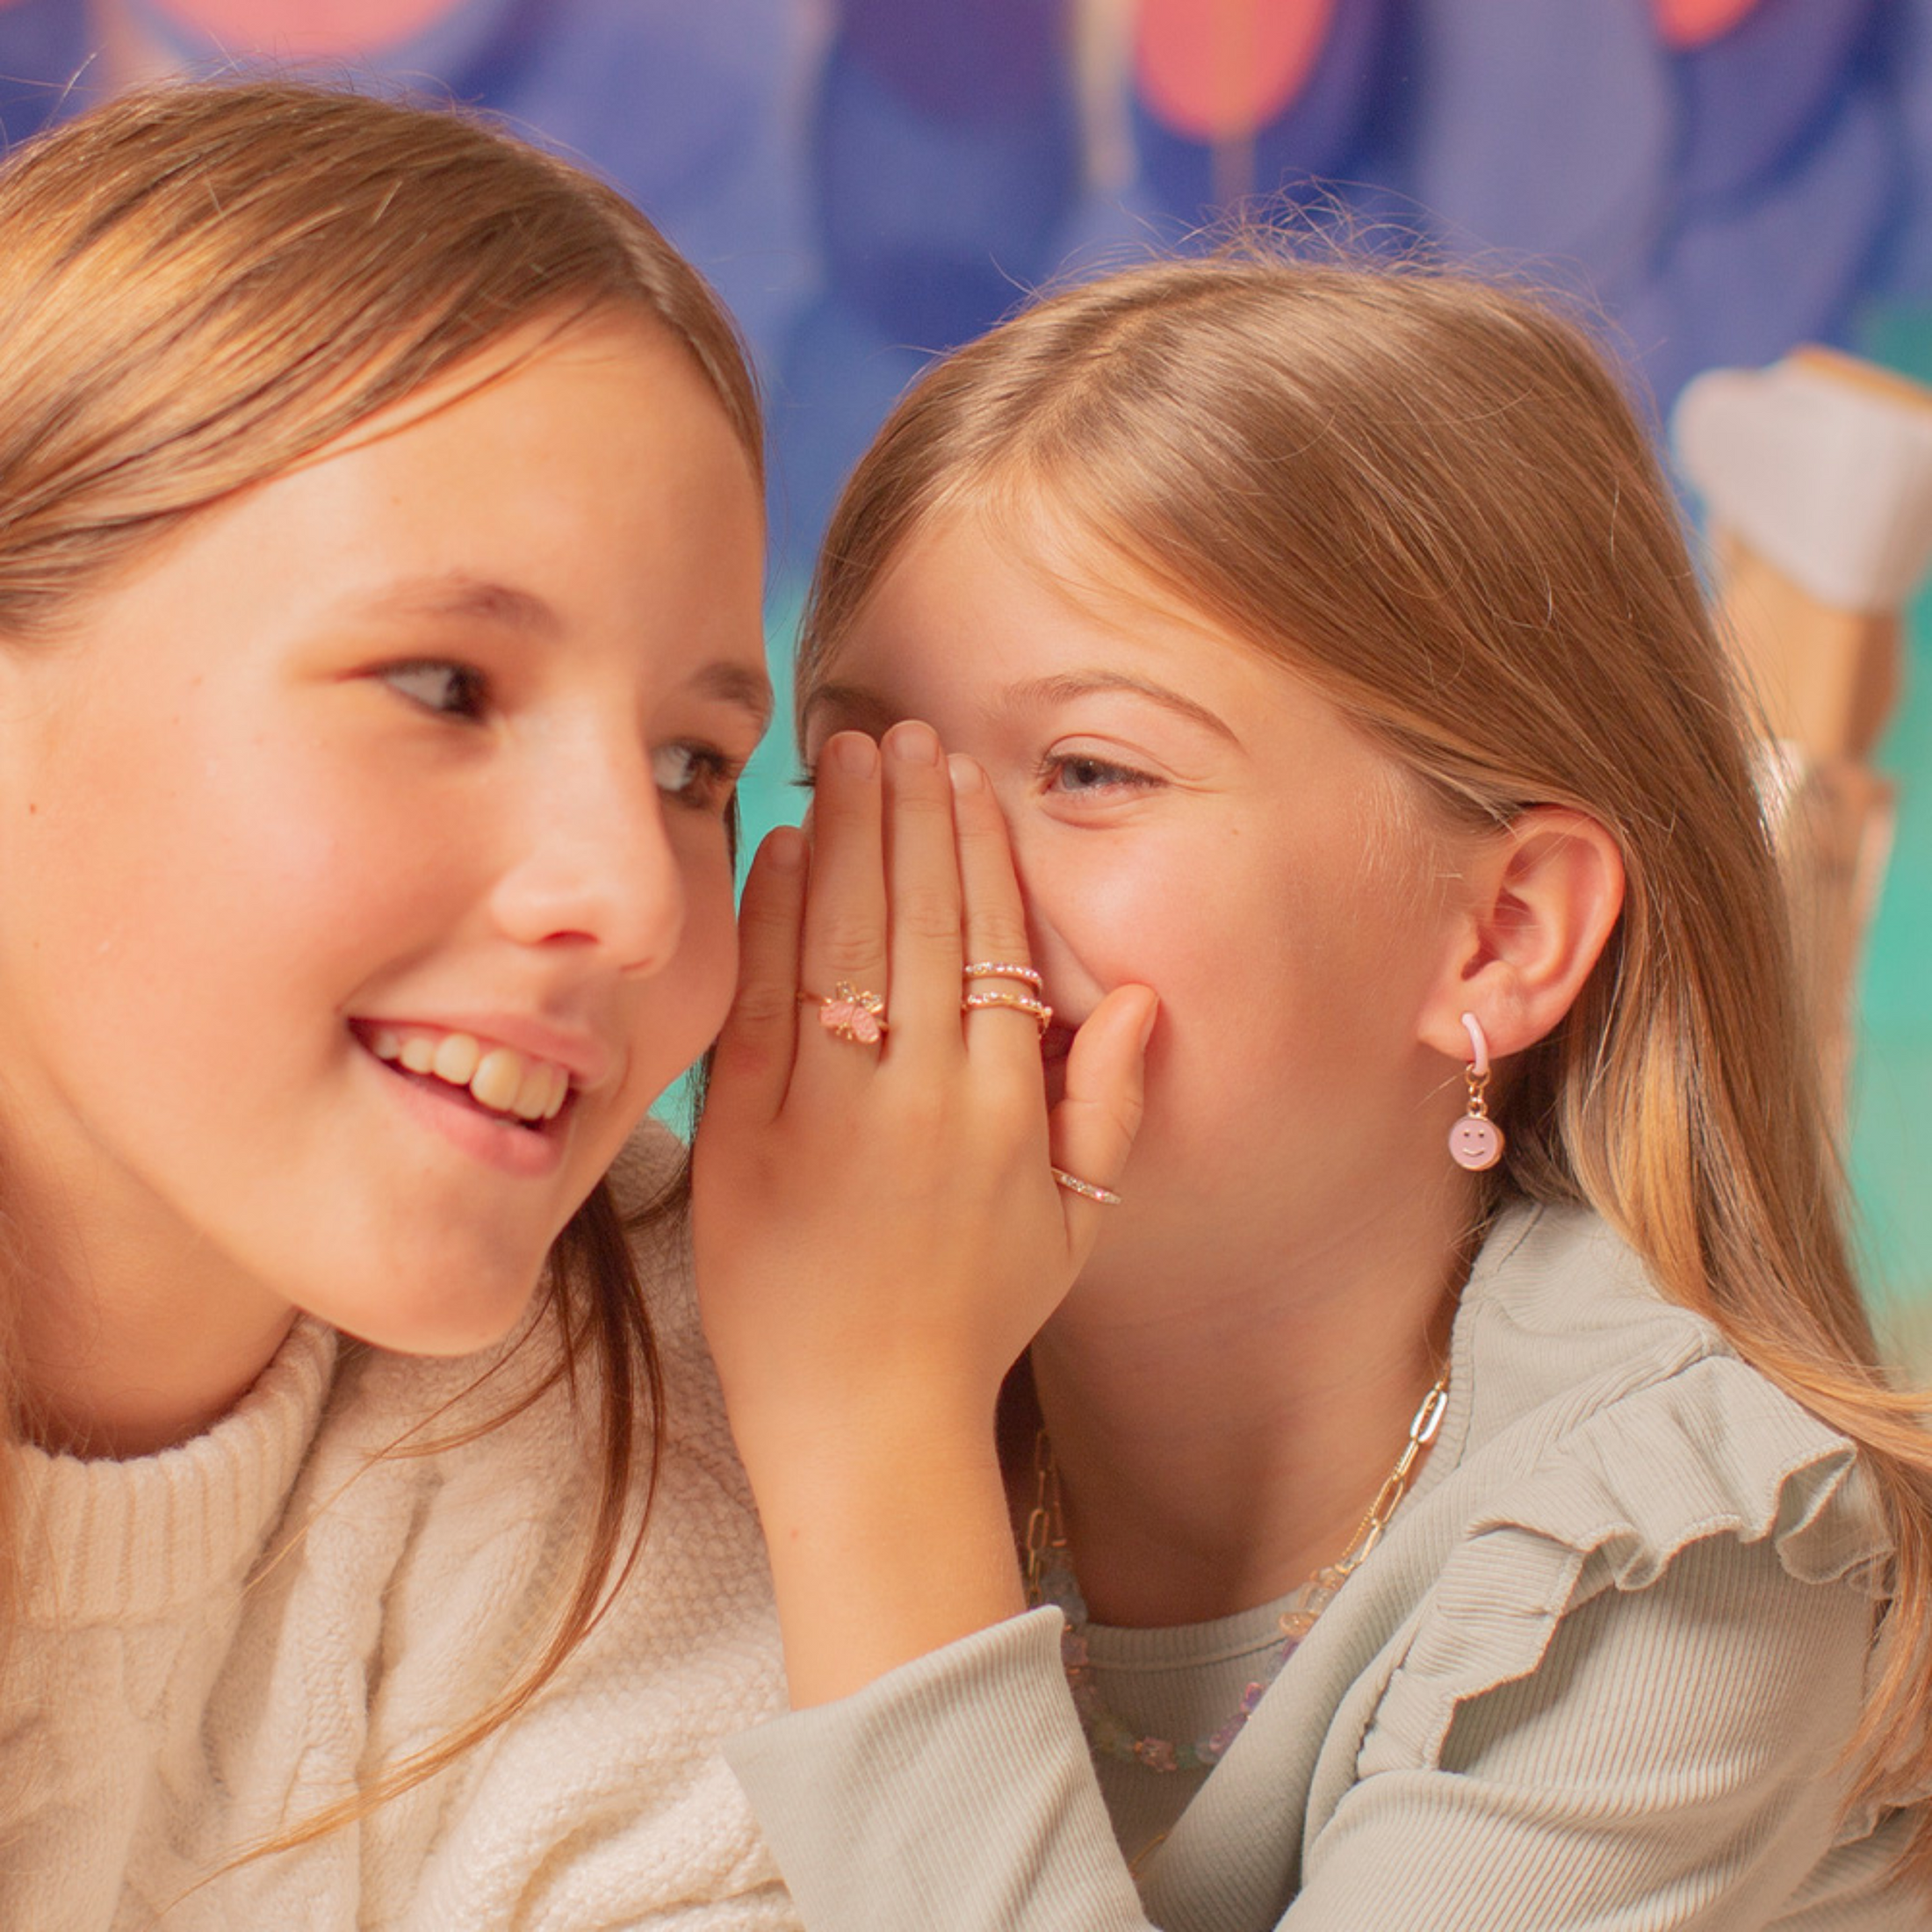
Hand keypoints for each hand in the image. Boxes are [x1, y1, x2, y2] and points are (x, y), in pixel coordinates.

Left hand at [691, 721, 1152, 1699]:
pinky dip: (772, 922)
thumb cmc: (974, 1323)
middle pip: (921, 920)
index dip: (976, 849)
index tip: (962, 777)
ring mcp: (831, 1117)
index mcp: (1006, 1110)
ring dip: (846, 838)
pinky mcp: (749, 1143)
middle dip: (911, 813)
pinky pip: (764, 1007)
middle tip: (900, 731)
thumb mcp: (1074, 1226)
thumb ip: (1106, 1106)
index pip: (993, 942)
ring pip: (845, 942)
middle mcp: (925, 1099)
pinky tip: (778, 849)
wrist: (865, 1427)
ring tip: (845, 756)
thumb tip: (1133, 997)